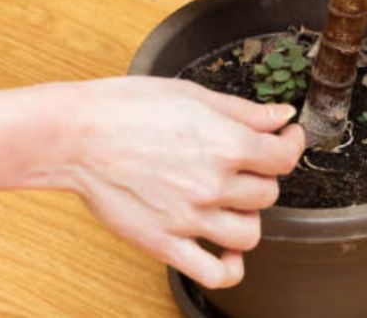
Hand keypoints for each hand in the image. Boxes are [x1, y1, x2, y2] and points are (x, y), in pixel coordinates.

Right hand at [43, 77, 303, 288]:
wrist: (75, 135)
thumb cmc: (126, 108)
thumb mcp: (193, 95)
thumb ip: (244, 112)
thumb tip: (281, 117)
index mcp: (226, 144)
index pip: (284, 158)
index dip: (291, 146)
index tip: (286, 140)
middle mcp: (214, 184)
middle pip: (268, 194)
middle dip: (261, 177)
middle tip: (244, 165)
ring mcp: (190, 218)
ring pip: (250, 234)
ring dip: (247, 218)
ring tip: (230, 202)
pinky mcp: (165, 243)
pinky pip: (214, 272)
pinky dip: (229, 266)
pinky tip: (224, 248)